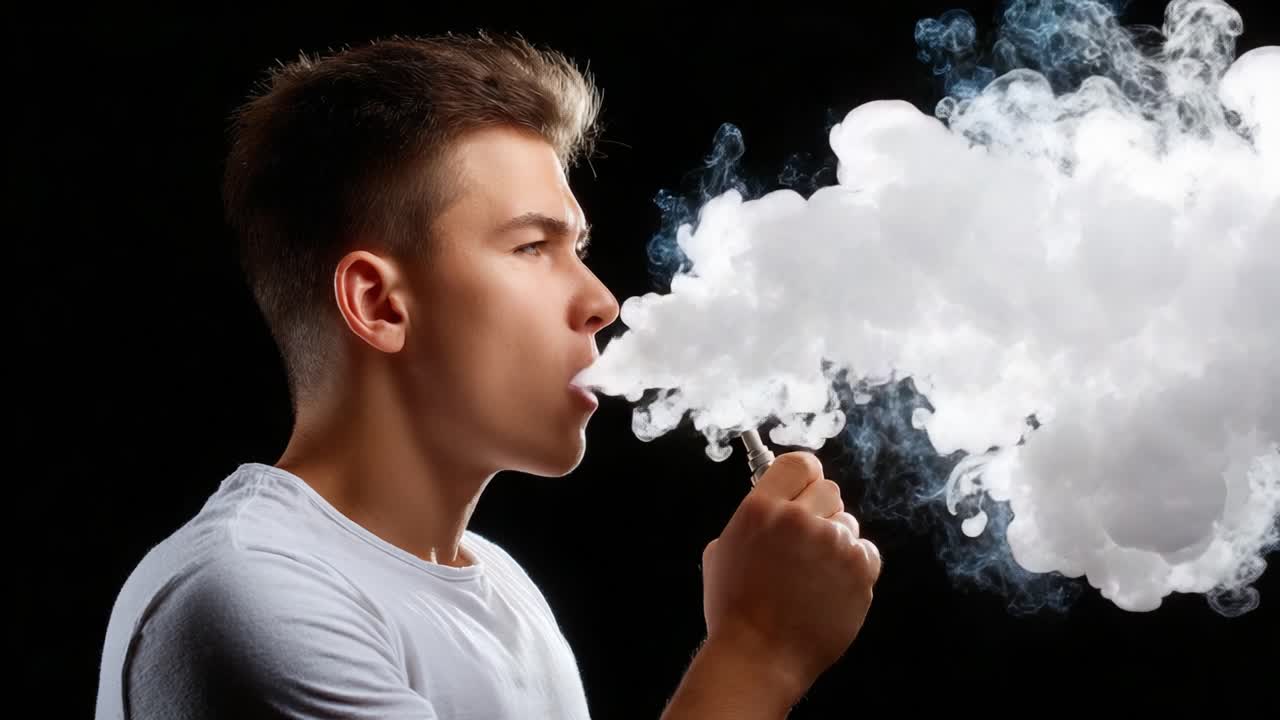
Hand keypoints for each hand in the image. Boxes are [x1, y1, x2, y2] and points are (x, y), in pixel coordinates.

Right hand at [700, 451, 881, 704]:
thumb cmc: (735, 610)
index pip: (800, 463)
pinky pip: (866, 552)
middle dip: (821, 512)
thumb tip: (774, 506)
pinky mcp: (859, 570)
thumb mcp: (723, 551)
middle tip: (807, 544)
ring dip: (836, 543)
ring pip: (848, 524)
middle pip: (829, 490)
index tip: (805, 489)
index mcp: (760, 509)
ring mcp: (832, 544)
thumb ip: (752, 521)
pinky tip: (830, 588)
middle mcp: (798, 519)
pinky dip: (854, 567)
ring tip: (814, 577)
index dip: (805, 476)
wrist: (759, 657)